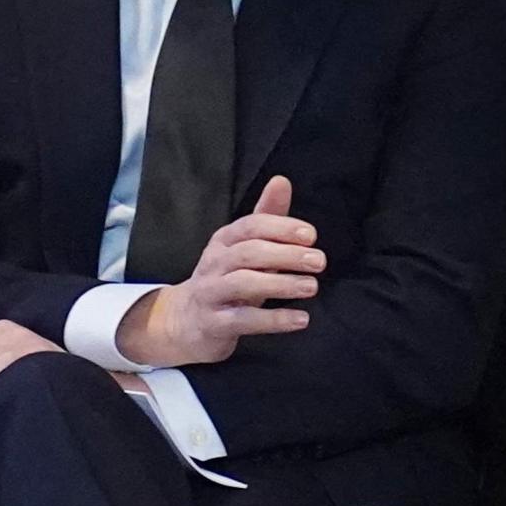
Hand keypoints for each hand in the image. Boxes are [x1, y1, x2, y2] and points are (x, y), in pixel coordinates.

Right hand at [116, 175, 322, 368]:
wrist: (186, 323)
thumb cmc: (227, 279)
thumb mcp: (247, 248)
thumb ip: (268, 219)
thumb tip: (281, 181)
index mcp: (224, 240)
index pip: (251, 226)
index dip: (281, 228)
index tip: (311, 236)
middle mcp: (213, 263)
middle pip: (248, 253)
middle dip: (286, 255)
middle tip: (319, 262)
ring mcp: (210, 294)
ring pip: (243, 284)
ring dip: (281, 284)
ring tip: (312, 287)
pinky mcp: (213, 324)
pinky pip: (243, 320)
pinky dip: (273, 320)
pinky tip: (301, 319)